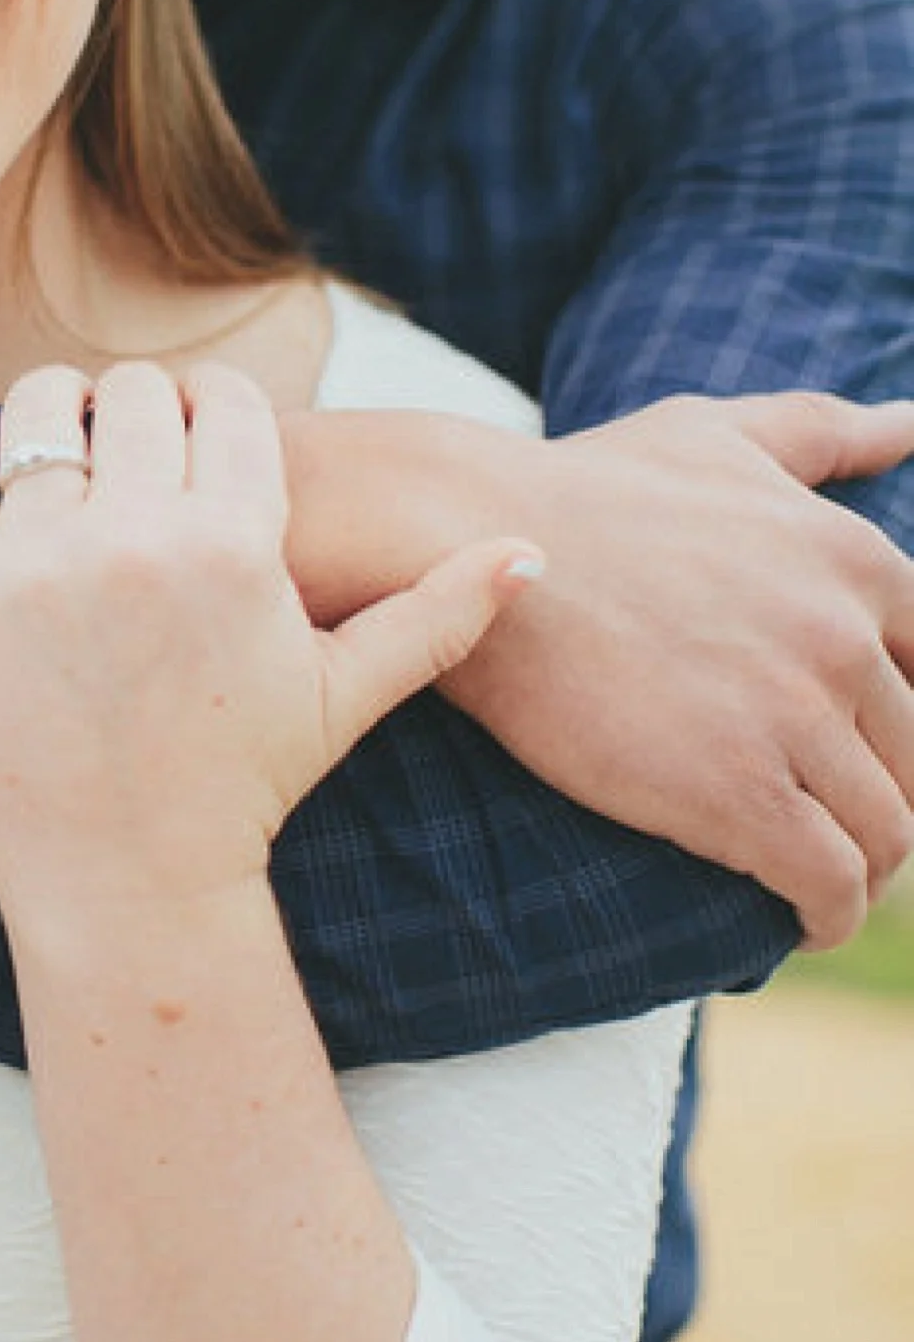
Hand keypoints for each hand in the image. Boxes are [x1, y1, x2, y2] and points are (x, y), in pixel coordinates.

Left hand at [0, 360, 536, 920]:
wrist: (129, 882)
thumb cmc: (239, 786)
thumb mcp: (346, 695)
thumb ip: (436, 614)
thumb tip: (531, 555)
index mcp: (239, 546)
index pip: (223, 401)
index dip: (210, 406)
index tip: (195, 435)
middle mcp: (139, 539)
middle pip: (131, 395)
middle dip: (135, 412)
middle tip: (126, 453)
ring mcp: (39, 563)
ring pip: (36, 412)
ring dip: (49, 411)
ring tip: (57, 445)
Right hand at [442, 390, 913, 948]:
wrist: (471, 545)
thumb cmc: (584, 487)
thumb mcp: (719, 433)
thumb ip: (824, 431)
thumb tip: (910, 421)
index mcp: (853, 558)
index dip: (911, 721)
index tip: (880, 749)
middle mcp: (843, 637)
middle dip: (891, 800)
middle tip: (840, 823)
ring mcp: (795, 717)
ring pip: (887, 831)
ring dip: (865, 871)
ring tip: (824, 883)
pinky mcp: (737, 793)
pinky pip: (830, 881)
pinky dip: (831, 914)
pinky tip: (802, 921)